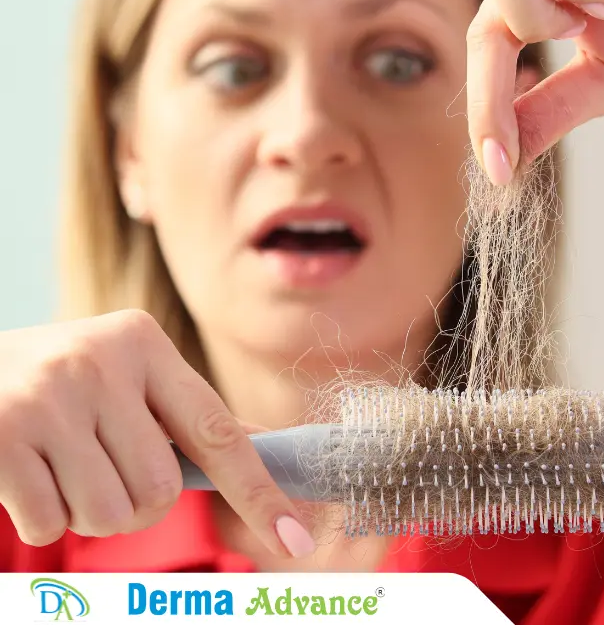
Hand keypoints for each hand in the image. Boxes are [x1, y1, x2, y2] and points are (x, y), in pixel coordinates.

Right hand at [0, 310, 314, 556]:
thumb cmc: (63, 379)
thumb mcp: (124, 371)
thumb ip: (184, 411)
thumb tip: (261, 446)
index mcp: (144, 343)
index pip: (217, 431)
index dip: (259, 491)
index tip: (296, 538)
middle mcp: (100, 362)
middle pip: (160, 491)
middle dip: (135, 502)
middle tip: (101, 466)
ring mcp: (49, 398)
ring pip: (109, 514)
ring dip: (90, 512)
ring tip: (64, 466)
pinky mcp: (2, 437)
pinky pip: (51, 523)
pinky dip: (44, 516)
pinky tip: (27, 471)